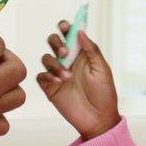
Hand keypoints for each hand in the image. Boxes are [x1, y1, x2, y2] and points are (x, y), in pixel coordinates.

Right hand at [37, 21, 119, 139]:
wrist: (98, 119)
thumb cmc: (104, 94)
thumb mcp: (102, 69)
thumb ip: (91, 49)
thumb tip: (80, 31)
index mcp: (82, 55)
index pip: (70, 35)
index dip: (66, 27)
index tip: (65, 26)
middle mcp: (68, 61)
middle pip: (54, 42)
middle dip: (56, 42)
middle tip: (64, 52)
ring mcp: (58, 74)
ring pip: (46, 58)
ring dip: (55, 64)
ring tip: (67, 77)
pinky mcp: (50, 87)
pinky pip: (41, 75)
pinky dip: (47, 76)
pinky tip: (58, 82)